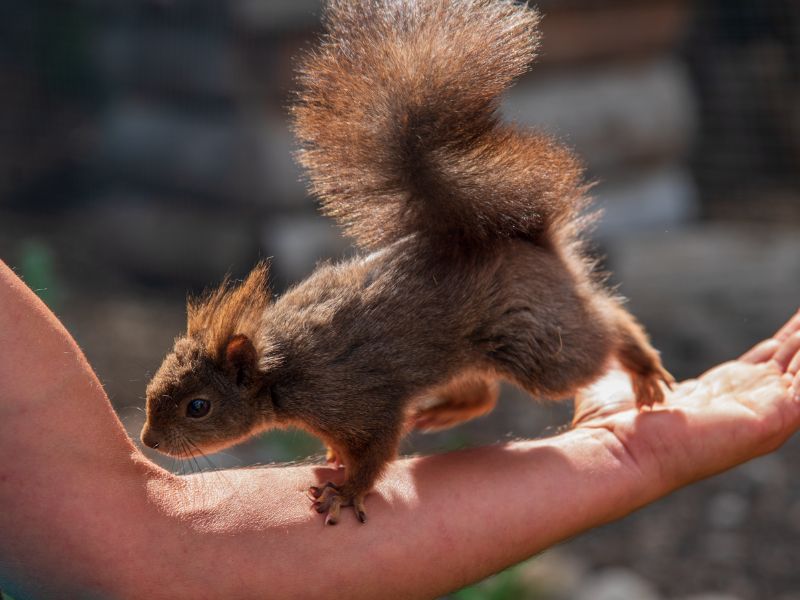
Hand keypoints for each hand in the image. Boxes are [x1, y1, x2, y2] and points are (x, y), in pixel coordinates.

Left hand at [572, 310, 799, 494]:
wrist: (614, 450)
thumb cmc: (612, 423)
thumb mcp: (635, 379)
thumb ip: (642, 366)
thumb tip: (627, 349)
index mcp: (716, 398)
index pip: (762, 366)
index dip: (783, 343)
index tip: (796, 323)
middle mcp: (742, 408)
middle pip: (788, 366)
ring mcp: (757, 418)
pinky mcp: (766, 423)